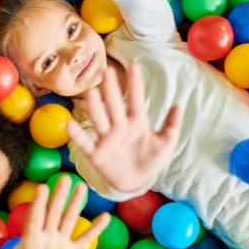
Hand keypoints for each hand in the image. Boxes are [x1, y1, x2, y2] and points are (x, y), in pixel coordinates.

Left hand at [0, 176, 109, 248]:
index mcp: (30, 237)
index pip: (36, 217)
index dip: (39, 203)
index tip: (42, 187)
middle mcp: (46, 236)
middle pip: (54, 212)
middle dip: (60, 196)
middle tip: (66, 177)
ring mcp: (59, 243)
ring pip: (69, 220)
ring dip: (76, 204)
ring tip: (82, 186)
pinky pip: (85, 239)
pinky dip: (95, 229)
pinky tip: (105, 217)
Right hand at [67, 64, 182, 193]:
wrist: (136, 182)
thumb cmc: (150, 158)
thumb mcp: (165, 143)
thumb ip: (172, 126)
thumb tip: (178, 105)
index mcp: (137, 121)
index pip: (136, 99)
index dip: (135, 84)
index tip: (134, 66)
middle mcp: (119, 126)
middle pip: (114, 105)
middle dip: (111, 89)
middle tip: (107, 71)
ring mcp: (107, 138)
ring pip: (100, 119)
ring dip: (95, 107)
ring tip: (91, 92)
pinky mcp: (96, 153)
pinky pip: (85, 142)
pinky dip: (77, 135)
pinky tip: (70, 124)